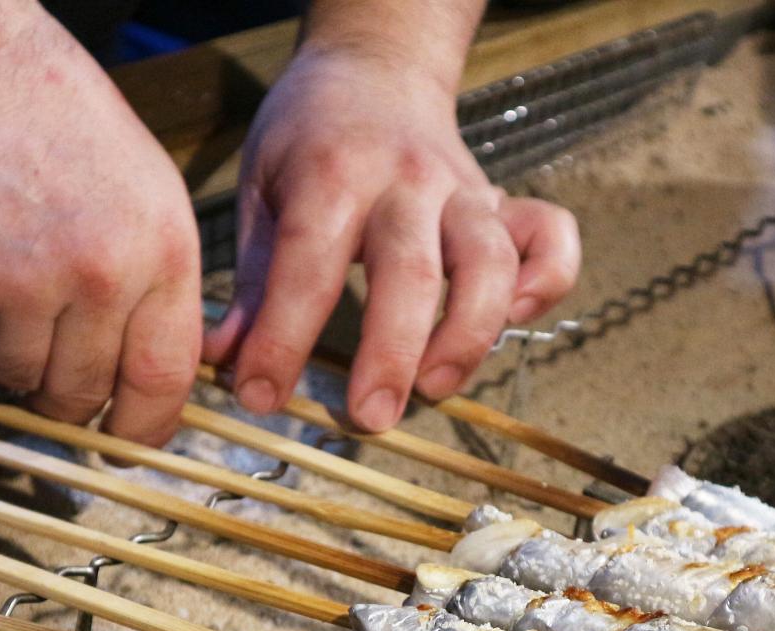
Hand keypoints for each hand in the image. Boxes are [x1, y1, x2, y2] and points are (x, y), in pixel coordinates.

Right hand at [0, 16, 202, 439]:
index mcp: (159, 255)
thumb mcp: (153, 199)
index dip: (147, 427)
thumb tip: (158, 381)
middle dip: (72, 401)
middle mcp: (96, 277)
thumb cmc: (68, 130)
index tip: (132, 440)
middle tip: (60, 374)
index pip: (162, 380)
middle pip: (83, 396)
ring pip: (19, 381)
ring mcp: (20, 283)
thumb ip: (162, 289)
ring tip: (17, 298)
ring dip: (16, 361)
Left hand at [204, 45, 580, 432]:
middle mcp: (408, 180)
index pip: (308, 265)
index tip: (260, 395)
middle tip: (369, 417)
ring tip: (434, 389)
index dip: (283, 339)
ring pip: (489, 264)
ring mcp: (465, 191)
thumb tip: (223, 358)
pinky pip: (551, 239)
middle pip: (412, 271)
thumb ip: (250, 277)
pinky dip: (546, 283)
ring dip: (469, 335)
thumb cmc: (309, 139)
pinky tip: (514, 323)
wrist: (374, 69)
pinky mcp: (504, 204)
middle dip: (391, 354)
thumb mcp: (261, 190)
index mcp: (334, 172)